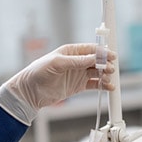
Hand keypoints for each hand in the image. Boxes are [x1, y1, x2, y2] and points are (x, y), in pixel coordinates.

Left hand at [0, 44, 116, 124]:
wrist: (30, 92)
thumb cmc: (38, 72)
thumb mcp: (57, 64)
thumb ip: (76, 61)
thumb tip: (93, 58)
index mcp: (71, 51)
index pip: (90, 49)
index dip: (101, 52)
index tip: (110, 56)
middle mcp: (76, 62)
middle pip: (96, 60)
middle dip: (105, 64)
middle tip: (110, 68)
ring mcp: (78, 74)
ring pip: (97, 73)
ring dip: (105, 75)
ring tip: (109, 80)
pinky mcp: (79, 86)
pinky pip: (94, 84)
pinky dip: (103, 86)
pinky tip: (109, 87)